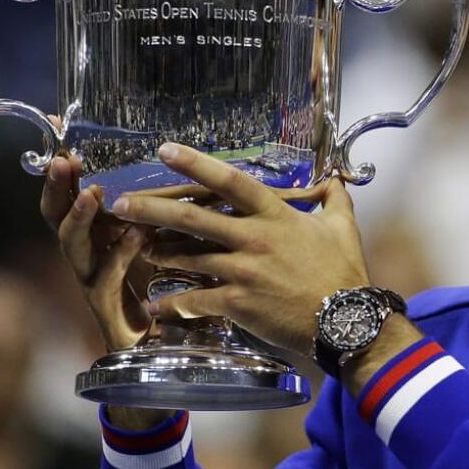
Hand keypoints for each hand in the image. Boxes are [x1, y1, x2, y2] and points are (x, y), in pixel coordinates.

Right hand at [39, 153, 152, 353]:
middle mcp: (84, 255)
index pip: (67, 196)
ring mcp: (90, 281)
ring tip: (92, 193)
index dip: (60, 171)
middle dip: (57, 187)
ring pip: (72, 246)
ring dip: (79, 218)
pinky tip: (136, 235)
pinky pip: (106, 277)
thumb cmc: (158, 285)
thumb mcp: (157, 240)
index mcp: (93, 235)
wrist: (158, 344)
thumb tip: (178, 167)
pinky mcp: (105, 307)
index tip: (59, 137)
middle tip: (65, 160)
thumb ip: (156, 211)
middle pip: (56, 217)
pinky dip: (121, 253)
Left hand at [110, 143, 369, 357]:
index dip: (195, 163)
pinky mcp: (238, 304)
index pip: (229, 181)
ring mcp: (243, 271)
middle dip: (151, 210)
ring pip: (188, 259)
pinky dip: (174, 305)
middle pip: (192, 219)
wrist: (346, 319)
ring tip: (142, 251)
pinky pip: (196, 301)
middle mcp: (253, 238)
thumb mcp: (343, 226)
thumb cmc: (344, 272)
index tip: (165, 150)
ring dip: (160, 255)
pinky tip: (157, 308)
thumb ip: (334, 198)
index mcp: (275, 215)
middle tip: (122, 204)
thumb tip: (336, 178)